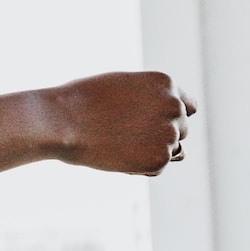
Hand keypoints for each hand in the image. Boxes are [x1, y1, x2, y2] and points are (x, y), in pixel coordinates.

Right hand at [47, 71, 196, 175]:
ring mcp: (169, 133)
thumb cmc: (82, 102)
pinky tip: (115, 154)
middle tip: (122, 133)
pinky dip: (139, 166)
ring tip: (117, 143)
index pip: (187, 107)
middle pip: (181, 129)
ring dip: (150, 150)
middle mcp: (174, 106)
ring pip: (171, 150)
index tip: (146, 122)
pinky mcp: (159, 159)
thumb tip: (178, 148)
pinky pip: (157, 167)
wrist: (62, 121)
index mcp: (166, 83)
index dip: (166, 116)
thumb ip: (151, 104)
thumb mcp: (122, 89)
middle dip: (158, 134)